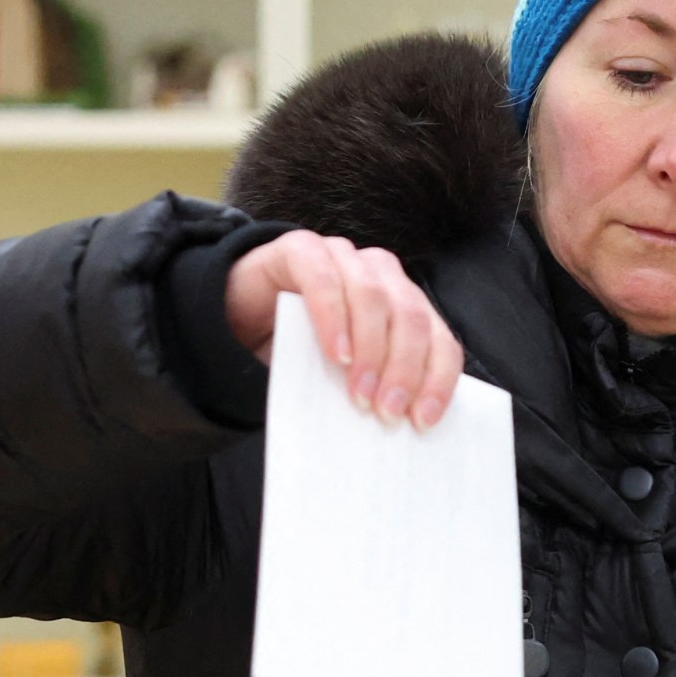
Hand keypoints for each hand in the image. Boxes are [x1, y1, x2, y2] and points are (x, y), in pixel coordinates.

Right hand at [225, 230, 462, 430]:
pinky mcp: (303, 250)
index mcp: (403, 304)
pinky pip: (324, 280)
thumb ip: (370, 387)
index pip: (439, 339)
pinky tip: (336, 355)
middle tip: (387, 412)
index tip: (423, 419)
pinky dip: (334, 320)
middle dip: (404, 369)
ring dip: (371, 350)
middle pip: (411, 318)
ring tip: (359, 394)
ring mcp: (344, 256)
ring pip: (375, 297)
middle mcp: (381, 274)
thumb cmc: (297, 350)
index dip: (438, 380)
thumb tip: (393, 426)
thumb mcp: (342, 375)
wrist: (236, 317)